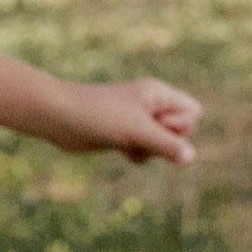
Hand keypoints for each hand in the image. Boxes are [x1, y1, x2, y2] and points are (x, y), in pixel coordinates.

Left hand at [67, 73, 197, 169]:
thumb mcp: (136, 131)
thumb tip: (190, 158)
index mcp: (158, 94)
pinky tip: (121, 151)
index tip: (157, 125)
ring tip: (129, 145)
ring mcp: (137, 120)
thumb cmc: (98, 116)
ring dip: (151, 151)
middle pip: (182, 131)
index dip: (182, 125)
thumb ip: (166, 144)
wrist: (58, 117)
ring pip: (164, 144)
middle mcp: (150, 105)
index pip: (194, 111)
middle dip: (166, 141)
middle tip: (142, 137)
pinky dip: (138, 155)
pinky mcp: (124, 134)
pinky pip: (146, 151)